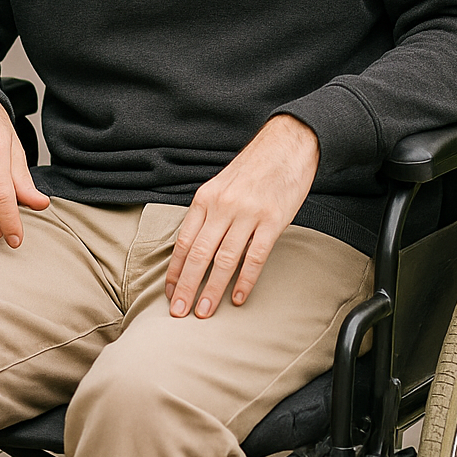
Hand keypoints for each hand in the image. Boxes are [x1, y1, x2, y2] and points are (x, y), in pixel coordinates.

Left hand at [165, 114, 318, 319]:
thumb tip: (193, 247)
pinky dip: (245, 280)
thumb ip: (208, 212)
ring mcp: (248, 213)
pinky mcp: (272, 220)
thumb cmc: (254, 167)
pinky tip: (237, 297)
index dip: (175, 270)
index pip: (184, 241)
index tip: (169, 293)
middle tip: (178, 312)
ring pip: (224, 259)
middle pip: (199, 254)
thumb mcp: (222, 184)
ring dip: (211, 289)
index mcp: (206, 197)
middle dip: (186, 286)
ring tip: (203, 312)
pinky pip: (255, 256)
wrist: (287, 143)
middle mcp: (223, 206)